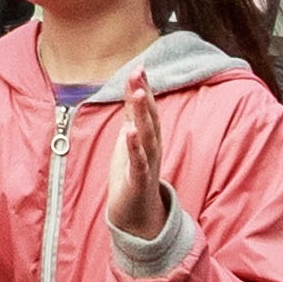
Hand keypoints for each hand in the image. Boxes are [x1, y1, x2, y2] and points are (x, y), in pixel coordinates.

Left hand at [102, 75, 171, 242]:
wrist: (136, 215)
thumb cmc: (133, 174)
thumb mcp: (130, 139)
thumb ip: (132, 114)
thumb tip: (133, 86)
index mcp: (149, 137)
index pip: (148, 108)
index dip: (143, 87)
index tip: (139, 66)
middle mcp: (153, 147)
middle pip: (150, 117)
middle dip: (144, 94)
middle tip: (139, 71)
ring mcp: (148, 163)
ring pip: (147, 135)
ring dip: (143, 115)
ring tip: (137, 93)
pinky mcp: (139, 180)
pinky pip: (138, 161)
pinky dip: (134, 147)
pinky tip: (130, 132)